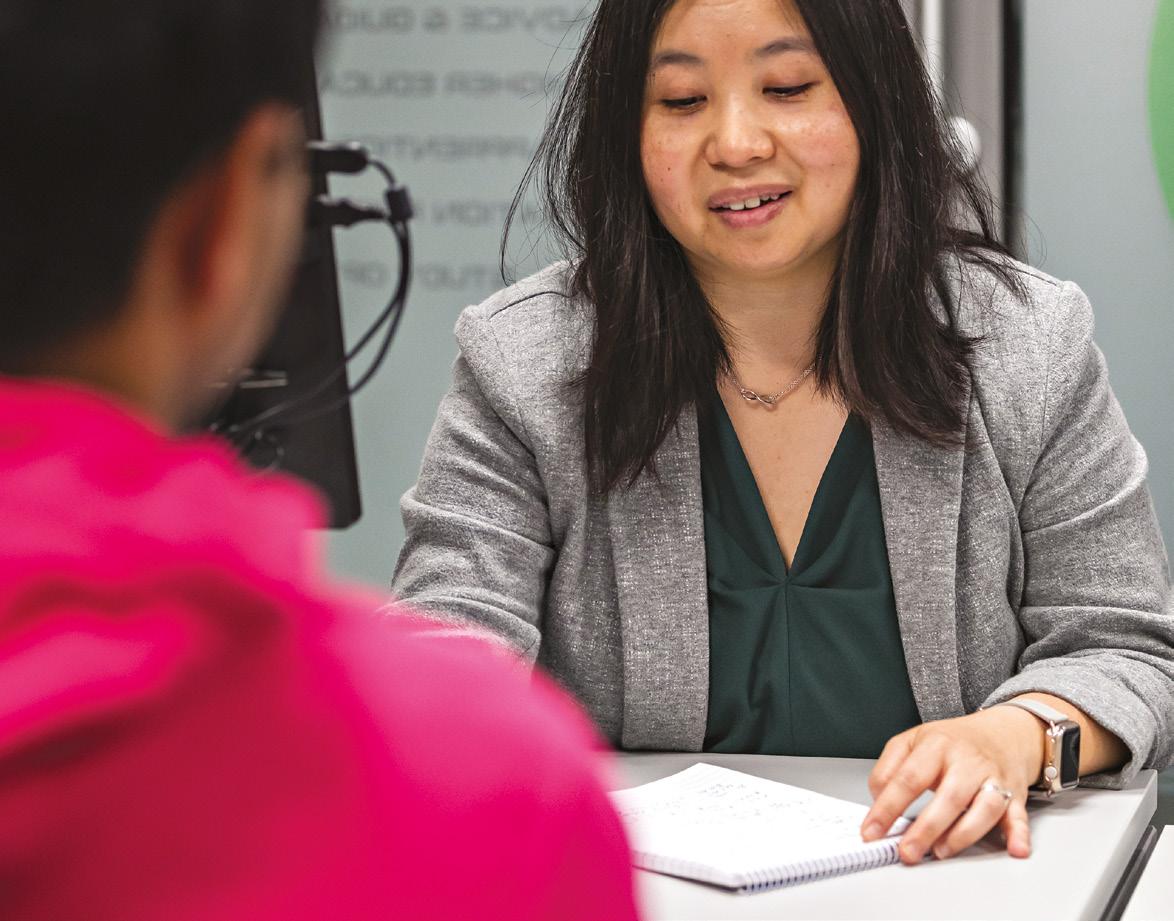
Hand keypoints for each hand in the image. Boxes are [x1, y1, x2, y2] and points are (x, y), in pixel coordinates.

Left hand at [860, 708, 1043, 864]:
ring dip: (963, 834)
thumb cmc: (952, 742)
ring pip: (985, 807)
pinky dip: (1019, 834)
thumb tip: (877, 800)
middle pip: (948, 796)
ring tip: (940, 851)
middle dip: (926, 829)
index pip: (908, 778)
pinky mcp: (1015, 794)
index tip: (872, 831)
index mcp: (936, 745)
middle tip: (907, 852)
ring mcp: (993, 777)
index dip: (887, 807)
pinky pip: (1019, 816)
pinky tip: (1015, 849)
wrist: (1001, 731)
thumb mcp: (911, 741)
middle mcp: (967, 761)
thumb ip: (889, 768)